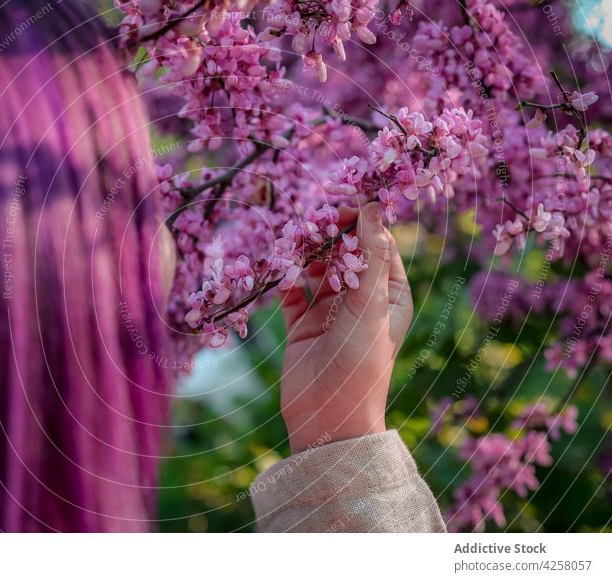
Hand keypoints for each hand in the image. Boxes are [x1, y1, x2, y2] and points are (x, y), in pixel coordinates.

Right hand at [278, 202, 411, 452]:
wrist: (327, 418)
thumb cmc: (359, 362)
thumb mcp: (369, 305)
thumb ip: (368, 255)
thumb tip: (371, 206)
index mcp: (388, 294)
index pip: (376, 245)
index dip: (360, 223)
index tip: (339, 205)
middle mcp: (360, 299)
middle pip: (343, 253)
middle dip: (326, 236)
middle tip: (308, 221)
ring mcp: (329, 312)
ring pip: (315, 268)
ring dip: (303, 254)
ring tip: (290, 241)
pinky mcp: (301, 325)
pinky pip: (292, 291)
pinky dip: (284, 279)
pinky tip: (278, 270)